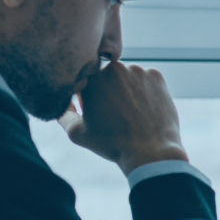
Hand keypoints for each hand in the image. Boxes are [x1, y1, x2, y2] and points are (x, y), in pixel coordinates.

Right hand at [58, 61, 187, 174]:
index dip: (89, 98)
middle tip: (116, 115)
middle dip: (109, 91)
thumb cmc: (112, 144)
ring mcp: (137, 70)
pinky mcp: (156, 76)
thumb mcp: (78, 133)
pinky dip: (146, 91)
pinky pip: (147, 80)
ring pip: (128, 77)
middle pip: (108, 77)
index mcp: (92, 79)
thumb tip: (63, 102)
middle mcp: (114, 68)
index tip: (97, 112)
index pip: (86, 82)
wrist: (150, 151)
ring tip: (133, 114)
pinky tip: (146, 109)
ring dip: (128, 90)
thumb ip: (64, 114)